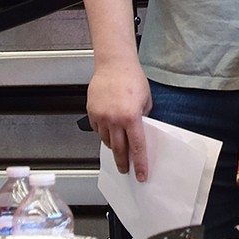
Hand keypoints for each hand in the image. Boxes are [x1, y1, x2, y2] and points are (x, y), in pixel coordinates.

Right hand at [86, 61, 152, 181]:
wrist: (114, 64)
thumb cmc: (132, 78)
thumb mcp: (146, 100)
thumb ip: (143, 118)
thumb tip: (140, 131)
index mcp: (131, 117)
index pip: (137, 147)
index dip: (140, 163)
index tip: (141, 174)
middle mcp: (115, 119)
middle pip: (119, 149)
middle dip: (123, 162)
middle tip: (126, 170)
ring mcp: (101, 116)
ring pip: (106, 140)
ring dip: (113, 146)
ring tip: (118, 148)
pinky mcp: (91, 112)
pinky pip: (97, 129)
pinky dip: (103, 132)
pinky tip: (109, 130)